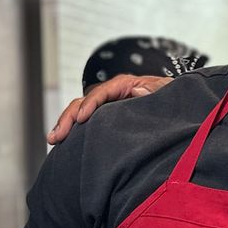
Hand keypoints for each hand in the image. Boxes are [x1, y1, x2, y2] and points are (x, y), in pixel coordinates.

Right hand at [47, 74, 172, 144]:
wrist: (174, 104)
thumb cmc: (170, 96)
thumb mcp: (166, 91)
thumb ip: (154, 90)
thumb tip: (137, 91)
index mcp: (125, 85)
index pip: (102, 92)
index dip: (90, 104)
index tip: (82, 118)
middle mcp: (111, 93)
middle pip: (84, 102)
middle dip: (69, 117)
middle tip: (57, 135)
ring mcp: (106, 106)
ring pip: (80, 111)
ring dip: (65, 125)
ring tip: (53, 140)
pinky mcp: (105, 117)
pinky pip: (85, 122)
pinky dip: (73, 131)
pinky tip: (63, 143)